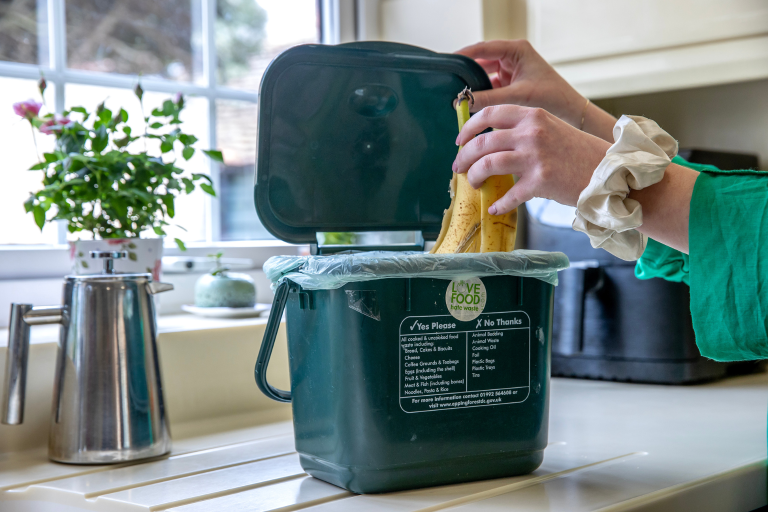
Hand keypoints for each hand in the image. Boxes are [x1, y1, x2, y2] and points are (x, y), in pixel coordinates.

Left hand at [452, 105, 610, 214]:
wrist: (609, 172)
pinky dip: (499, 203)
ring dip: (475, 177)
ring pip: (488, 164)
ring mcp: (535, 157)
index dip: (468, 127)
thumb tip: (491, 140)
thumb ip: (524, 129)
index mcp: (532, 116)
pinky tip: (495, 207)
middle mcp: (531, 133)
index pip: (489, 113)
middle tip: (459, 167)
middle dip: (464, 157)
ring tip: (474, 184)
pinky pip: (509, 195)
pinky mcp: (540, 181)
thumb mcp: (552, 128)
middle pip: (482, 142)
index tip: (459, 141)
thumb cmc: (579, 152)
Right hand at [456, 40, 616, 141]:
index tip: (447, 63)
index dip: (464, 55)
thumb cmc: (552, 98)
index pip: (483, 48)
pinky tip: (470, 104)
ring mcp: (510, 71)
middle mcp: (512, 57)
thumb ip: (489, 99)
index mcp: (517, 50)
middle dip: (466, 73)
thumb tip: (463, 102)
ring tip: (457, 95)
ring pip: (483, 75)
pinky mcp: (509, 85)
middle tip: (448, 82)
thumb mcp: (518, 96)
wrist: (571, 113)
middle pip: (480, 61)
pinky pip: (489, 87)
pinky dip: (480, 95)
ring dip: (472, 86)